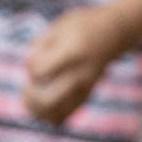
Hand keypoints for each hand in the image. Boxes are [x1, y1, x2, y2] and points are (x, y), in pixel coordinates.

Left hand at [23, 4, 134, 125]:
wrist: (114, 33)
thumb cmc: (82, 26)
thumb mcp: (59, 25)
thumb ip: (39, 45)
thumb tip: (28, 69)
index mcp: (72, 52)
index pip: (40, 72)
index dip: (31, 67)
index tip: (35, 58)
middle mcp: (80, 74)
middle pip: (47, 101)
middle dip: (29, 96)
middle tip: (27, 85)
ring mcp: (86, 88)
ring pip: (56, 115)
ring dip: (37, 110)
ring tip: (31, 97)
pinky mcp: (87, 96)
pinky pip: (64, 116)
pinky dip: (49, 114)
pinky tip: (42, 102)